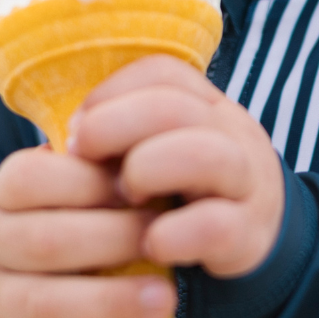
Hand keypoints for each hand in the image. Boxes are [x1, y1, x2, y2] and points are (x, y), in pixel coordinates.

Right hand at [0, 146, 175, 317]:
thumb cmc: (44, 219)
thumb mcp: (54, 186)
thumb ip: (94, 170)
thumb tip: (147, 150)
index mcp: (1, 193)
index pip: (34, 179)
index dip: (91, 182)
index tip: (143, 186)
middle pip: (44, 243)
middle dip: (112, 242)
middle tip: (169, 243)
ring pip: (42, 306)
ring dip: (107, 304)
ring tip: (164, 301)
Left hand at [69, 55, 284, 278]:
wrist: (260, 245)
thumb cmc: (190, 196)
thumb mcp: (166, 155)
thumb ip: (125, 140)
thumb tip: (58, 143)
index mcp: (208, 108)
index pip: (163, 73)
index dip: (111, 93)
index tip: (77, 130)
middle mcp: (234, 134)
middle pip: (175, 106)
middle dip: (114, 127)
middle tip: (84, 159)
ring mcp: (247, 184)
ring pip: (206, 155)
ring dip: (149, 170)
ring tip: (126, 198)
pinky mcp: (249, 236)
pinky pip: (216, 225)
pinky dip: (175, 235)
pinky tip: (152, 244)